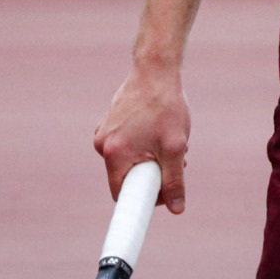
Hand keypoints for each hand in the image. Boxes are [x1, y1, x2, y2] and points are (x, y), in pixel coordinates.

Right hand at [93, 62, 190, 214]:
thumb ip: (174, 180)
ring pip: (127, 161)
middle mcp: (102, 145)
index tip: (162, 196)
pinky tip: (156, 129)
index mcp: (113, 153)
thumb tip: (176, 209)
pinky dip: (141, 146)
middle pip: (126, 177)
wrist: (156, 70)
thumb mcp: (174, 146)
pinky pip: (124, 147)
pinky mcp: (108, 124)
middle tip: (175, 161)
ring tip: (168, 140)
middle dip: (152, 175)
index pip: (122, 194)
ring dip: (149, 159)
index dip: (143, 200)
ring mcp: (103, 133)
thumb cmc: (165, 106)